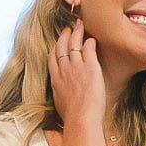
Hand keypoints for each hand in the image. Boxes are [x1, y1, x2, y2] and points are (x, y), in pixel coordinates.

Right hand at [48, 20, 107, 145]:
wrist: (81, 119)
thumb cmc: (72, 119)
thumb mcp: (60, 106)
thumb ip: (60, 96)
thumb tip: (60, 98)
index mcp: (55, 80)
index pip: (52, 58)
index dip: (55, 48)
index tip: (58, 43)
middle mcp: (64, 70)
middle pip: (61, 47)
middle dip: (64, 36)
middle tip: (67, 28)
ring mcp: (76, 67)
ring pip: (74, 44)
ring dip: (77, 33)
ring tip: (79, 25)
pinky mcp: (90, 67)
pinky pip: (89, 48)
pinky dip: (90, 42)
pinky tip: (93, 38)